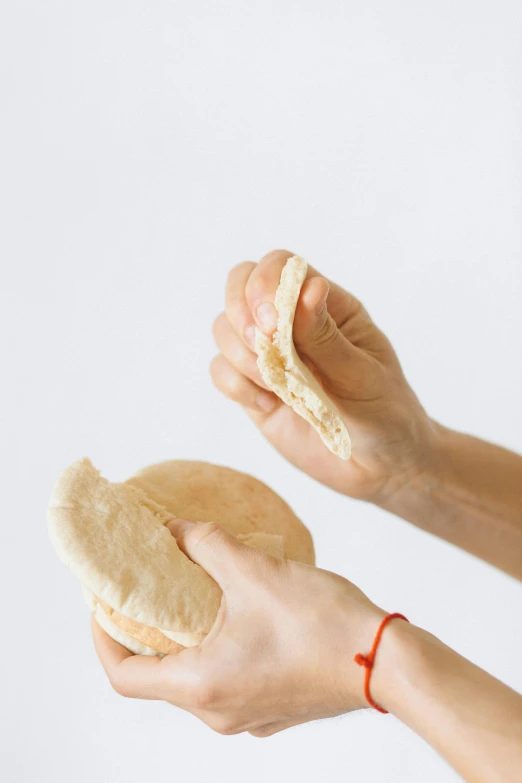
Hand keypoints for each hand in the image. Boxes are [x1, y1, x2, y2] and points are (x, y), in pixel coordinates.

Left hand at [92, 520, 384, 736]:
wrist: (387, 662)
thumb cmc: (323, 624)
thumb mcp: (254, 570)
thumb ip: (204, 543)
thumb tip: (173, 530)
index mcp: (203, 686)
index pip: (124, 676)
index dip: (102, 636)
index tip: (101, 602)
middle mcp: (219, 712)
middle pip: (157, 677)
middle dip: (143, 632)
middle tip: (143, 589)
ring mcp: (247, 715)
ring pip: (193, 678)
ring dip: (182, 638)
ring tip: (187, 593)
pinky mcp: (272, 707)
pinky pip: (225, 680)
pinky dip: (214, 648)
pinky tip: (232, 612)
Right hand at [211, 249, 435, 501]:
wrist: (381, 468)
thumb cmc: (385, 414)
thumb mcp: (363, 375)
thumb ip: (327, 337)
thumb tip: (307, 286)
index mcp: (328, 306)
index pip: (281, 266)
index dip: (264, 284)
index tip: (270, 324)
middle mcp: (292, 323)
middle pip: (240, 287)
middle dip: (241, 315)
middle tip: (263, 349)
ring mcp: (270, 355)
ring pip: (224, 328)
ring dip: (240, 354)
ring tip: (276, 387)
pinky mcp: (253, 388)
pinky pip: (220, 370)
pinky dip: (235, 385)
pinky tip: (268, 405)